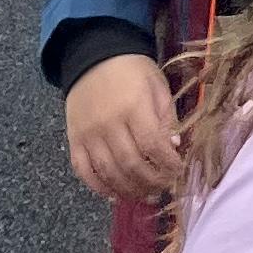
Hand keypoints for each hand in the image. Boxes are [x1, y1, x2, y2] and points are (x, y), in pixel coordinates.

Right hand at [65, 52, 181, 202]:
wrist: (94, 58)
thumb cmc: (133, 72)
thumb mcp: (158, 86)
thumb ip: (166, 117)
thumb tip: (173, 147)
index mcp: (134, 107)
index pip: (152, 145)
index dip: (168, 164)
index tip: (178, 170)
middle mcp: (109, 124)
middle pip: (131, 164)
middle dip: (151, 181)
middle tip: (164, 187)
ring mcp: (88, 135)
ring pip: (108, 173)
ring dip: (129, 190)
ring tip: (145, 195)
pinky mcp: (74, 141)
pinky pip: (83, 172)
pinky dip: (99, 187)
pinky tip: (115, 194)